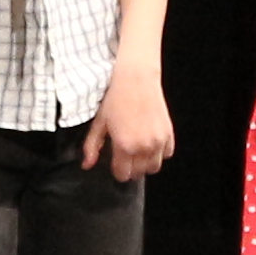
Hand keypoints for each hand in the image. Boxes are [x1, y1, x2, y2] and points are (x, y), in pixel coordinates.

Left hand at [85, 68, 175, 182]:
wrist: (136, 79)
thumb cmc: (116, 99)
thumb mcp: (99, 122)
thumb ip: (92, 146)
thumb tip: (87, 165)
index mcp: (124, 145)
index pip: (123, 174)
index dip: (117, 171)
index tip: (116, 163)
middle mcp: (143, 146)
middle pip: (138, 174)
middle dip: (131, 168)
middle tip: (126, 155)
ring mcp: (158, 141)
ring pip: (154, 168)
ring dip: (145, 163)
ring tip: (139, 151)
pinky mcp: (168, 134)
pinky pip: (167, 154)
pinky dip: (159, 152)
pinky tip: (150, 142)